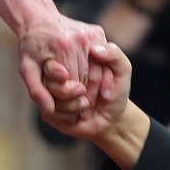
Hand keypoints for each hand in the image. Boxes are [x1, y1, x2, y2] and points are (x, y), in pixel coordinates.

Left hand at [18, 13, 113, 115]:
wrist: (39, 18)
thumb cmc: (31, 46)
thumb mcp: (26, 69)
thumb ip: (37, 90)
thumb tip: (49, 109)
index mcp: (62, 48)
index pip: (74, 84)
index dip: (72, 99)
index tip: (72, 108)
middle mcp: (79, 38)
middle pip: (87, 77)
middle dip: (84, 93)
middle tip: (81, 105)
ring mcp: (90, 33)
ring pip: (97, 69)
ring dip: (94, 85)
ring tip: (85, 95)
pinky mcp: (97, 31)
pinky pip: (102, 59)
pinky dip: (99, 71)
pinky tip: (90, 79)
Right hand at [40, 41, 148, 169]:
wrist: (109, 120)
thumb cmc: (116, 91)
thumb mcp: (123, 69)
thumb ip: (114, 54)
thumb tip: (94, 49)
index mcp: (76, 51)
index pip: (76, 55)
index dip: (95, 75)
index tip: (106, 85)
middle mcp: (59, 66)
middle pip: (61, 73)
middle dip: (84, 90)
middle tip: (93, 97)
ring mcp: (49, 86)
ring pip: (55, 89)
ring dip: (75, 103)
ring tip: (86, 104)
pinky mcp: (46, 104)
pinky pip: (52, 107)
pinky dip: (69, 113)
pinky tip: (77, 114)